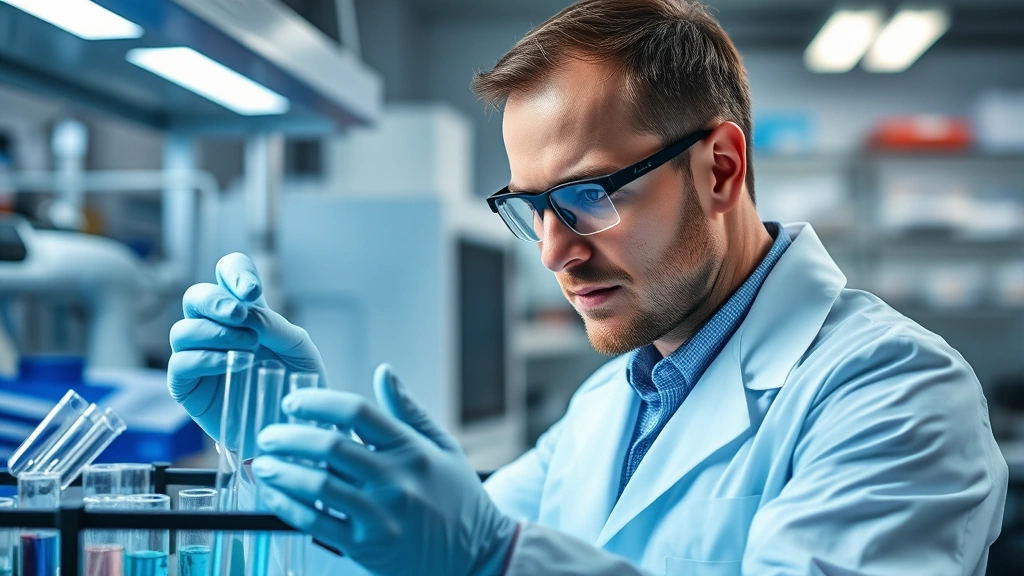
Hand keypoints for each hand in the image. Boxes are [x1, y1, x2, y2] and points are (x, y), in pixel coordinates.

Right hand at [167, 253, 326, 449]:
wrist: (292, 427)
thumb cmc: (296, 384)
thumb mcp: (300, 351)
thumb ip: (278, 328)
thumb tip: (249, 314)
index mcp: (244, 312)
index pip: (227, 274)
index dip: (233, 273)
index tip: (251, 292)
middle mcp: (215, 329)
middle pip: (196, 297)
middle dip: (215, 301)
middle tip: (239, 315)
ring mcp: (197, 356)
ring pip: (183, 329)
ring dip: (214, 333)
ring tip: (248, 347)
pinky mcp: (187, 386)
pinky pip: (181, 364)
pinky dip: (205, 359)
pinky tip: (232, 364)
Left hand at [251, 365, 518, 575]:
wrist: (478, 556)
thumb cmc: (460, 498)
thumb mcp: (443, 447)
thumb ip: (408, 410)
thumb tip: (383, 372)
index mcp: (412, 449)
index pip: (358, 414)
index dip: (319, 403)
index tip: (294, 403)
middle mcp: (396, 479)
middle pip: (331, 447)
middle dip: (290, 436)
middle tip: (268, 435)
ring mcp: (380, 514)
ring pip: (318, 485)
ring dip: (282, 471)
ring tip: (262, 463)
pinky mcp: (367, 546)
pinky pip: (317, 522)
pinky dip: (289, 505)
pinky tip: (274, 494)